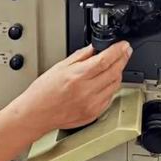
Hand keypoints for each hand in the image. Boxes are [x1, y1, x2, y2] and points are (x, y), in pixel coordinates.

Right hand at [16, 41, 131, 132]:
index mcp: (77, 76)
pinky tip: (105, 83)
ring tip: (114, 66)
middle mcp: (87, 91)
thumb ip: (80, 56)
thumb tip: (94, 48)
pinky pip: (109, 98)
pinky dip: (110, 88)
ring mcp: (92, 105)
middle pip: (114, 72)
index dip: (118, 51)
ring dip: (117, 73)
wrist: (36, 114)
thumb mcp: (59, 67)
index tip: (124, 46)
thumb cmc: (43, 92)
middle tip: (125, 52)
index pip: (105, 60)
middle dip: (122, 59)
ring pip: (115, 85)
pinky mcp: (93, 114)